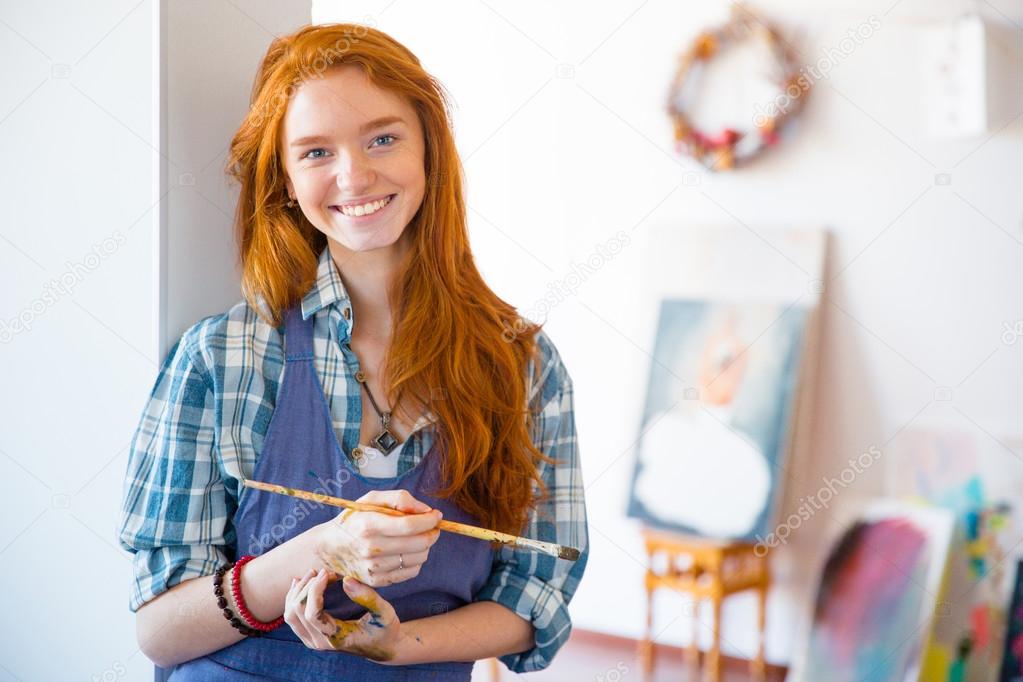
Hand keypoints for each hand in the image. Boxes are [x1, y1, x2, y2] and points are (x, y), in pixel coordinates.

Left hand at [285, 568, 400, 660]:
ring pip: (290, 614)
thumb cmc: (386, 629)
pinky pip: (291, 616)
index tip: (328, 572)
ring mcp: (312, 641)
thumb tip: (346, 580)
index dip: (315, 590)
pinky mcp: (309, 636)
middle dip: (308, 586)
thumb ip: (368, 597)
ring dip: (299, 590)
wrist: (383, 647)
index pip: (311, 614)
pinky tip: (302, 583)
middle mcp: (320, 642)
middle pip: (297, 611)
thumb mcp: (385, 612)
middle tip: (326, 571)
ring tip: (314, 574)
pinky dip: (294, 597)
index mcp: (337, 638)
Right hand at [313, 489, 441, 586]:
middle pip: (418, 543)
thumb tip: (426, 510)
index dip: (429, 520)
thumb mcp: (371, 500)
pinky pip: (411, 572)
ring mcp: (373, 568)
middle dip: (432, 532)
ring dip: (425, 546)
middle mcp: (370, 548)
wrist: (330, 547)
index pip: (410, 525)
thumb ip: (399, 499)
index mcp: (368, 525)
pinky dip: (416, 560)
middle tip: (433, 526)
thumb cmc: (355, 519)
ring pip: (418, 558)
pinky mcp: (376, 581)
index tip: (436, 515)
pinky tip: (409, 551)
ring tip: (418, 537)